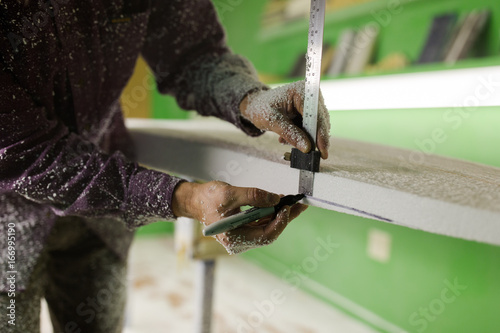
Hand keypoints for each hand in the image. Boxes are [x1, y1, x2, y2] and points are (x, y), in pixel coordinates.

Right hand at [172, 181, 306, 253]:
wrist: (194, 200)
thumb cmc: (207, 198)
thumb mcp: (229, 194)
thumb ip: (253, 196)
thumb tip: (275, 199)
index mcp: (235, 239)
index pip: (265, 236)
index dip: (279, 222)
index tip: (287, 207)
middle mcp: (240, 241)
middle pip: (270, 232)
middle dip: (285, 218)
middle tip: (300, 204)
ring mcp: (243, 236)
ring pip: (268, 227)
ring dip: (281, 214)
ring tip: (293, 201)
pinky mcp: (244, 228)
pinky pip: (262, 222)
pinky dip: (271, 212)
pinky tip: (280, 202)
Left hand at [240, 80, 330, 158]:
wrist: (257, 106)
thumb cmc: (261, 108)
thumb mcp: (272, 121)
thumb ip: (290, 133)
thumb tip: (307, 147)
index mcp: (301, 91)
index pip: (315, 114)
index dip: (320, 133)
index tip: (322, 151)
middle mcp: (310, 95)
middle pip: (320, 120)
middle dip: (315, 139)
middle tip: (310, 155)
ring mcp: (311, 103)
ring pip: (317, 126)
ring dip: (305, 138)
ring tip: (285, 140)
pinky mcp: (309, 112)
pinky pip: (311, 128)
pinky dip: (301, 136)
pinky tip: (286, 138)